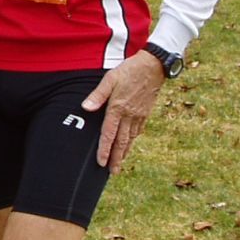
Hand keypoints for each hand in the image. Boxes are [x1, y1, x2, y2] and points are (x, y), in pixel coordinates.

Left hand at [80, 51, 165, 173]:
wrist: (154, 66)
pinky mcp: (145, 113)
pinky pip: (138, 130)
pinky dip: (132, 140)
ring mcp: (139, 115)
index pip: (108, 134)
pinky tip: (130, 144)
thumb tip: (86, 108)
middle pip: (121, 142)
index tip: (101, 163)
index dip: (104, 150)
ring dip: (124, 152)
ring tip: (119, 164)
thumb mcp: (110, 79)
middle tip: (112, 172)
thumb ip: (97, 95)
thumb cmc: (129, 70)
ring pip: (130, 138)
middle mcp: (129, 115)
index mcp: (118, 108)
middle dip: (116, 158)